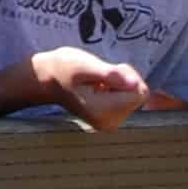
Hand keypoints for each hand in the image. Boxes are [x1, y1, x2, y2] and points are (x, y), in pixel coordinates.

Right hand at [31, 45, 149, 130]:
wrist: (47, 80)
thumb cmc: (63, 67)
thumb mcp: (85, 64)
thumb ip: (110, 74)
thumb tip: (134, 84)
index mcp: (103, 111)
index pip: (139, 93)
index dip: (130, 76)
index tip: (111, 69)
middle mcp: (108, 123)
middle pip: (138, 97)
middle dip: (125, 80)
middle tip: (102, 74)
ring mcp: (109, 125)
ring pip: (134, 98)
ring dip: (121, 84)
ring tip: (98, 81)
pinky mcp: (110, 122)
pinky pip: (127, 102)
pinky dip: (117, 91)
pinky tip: (99, 87)